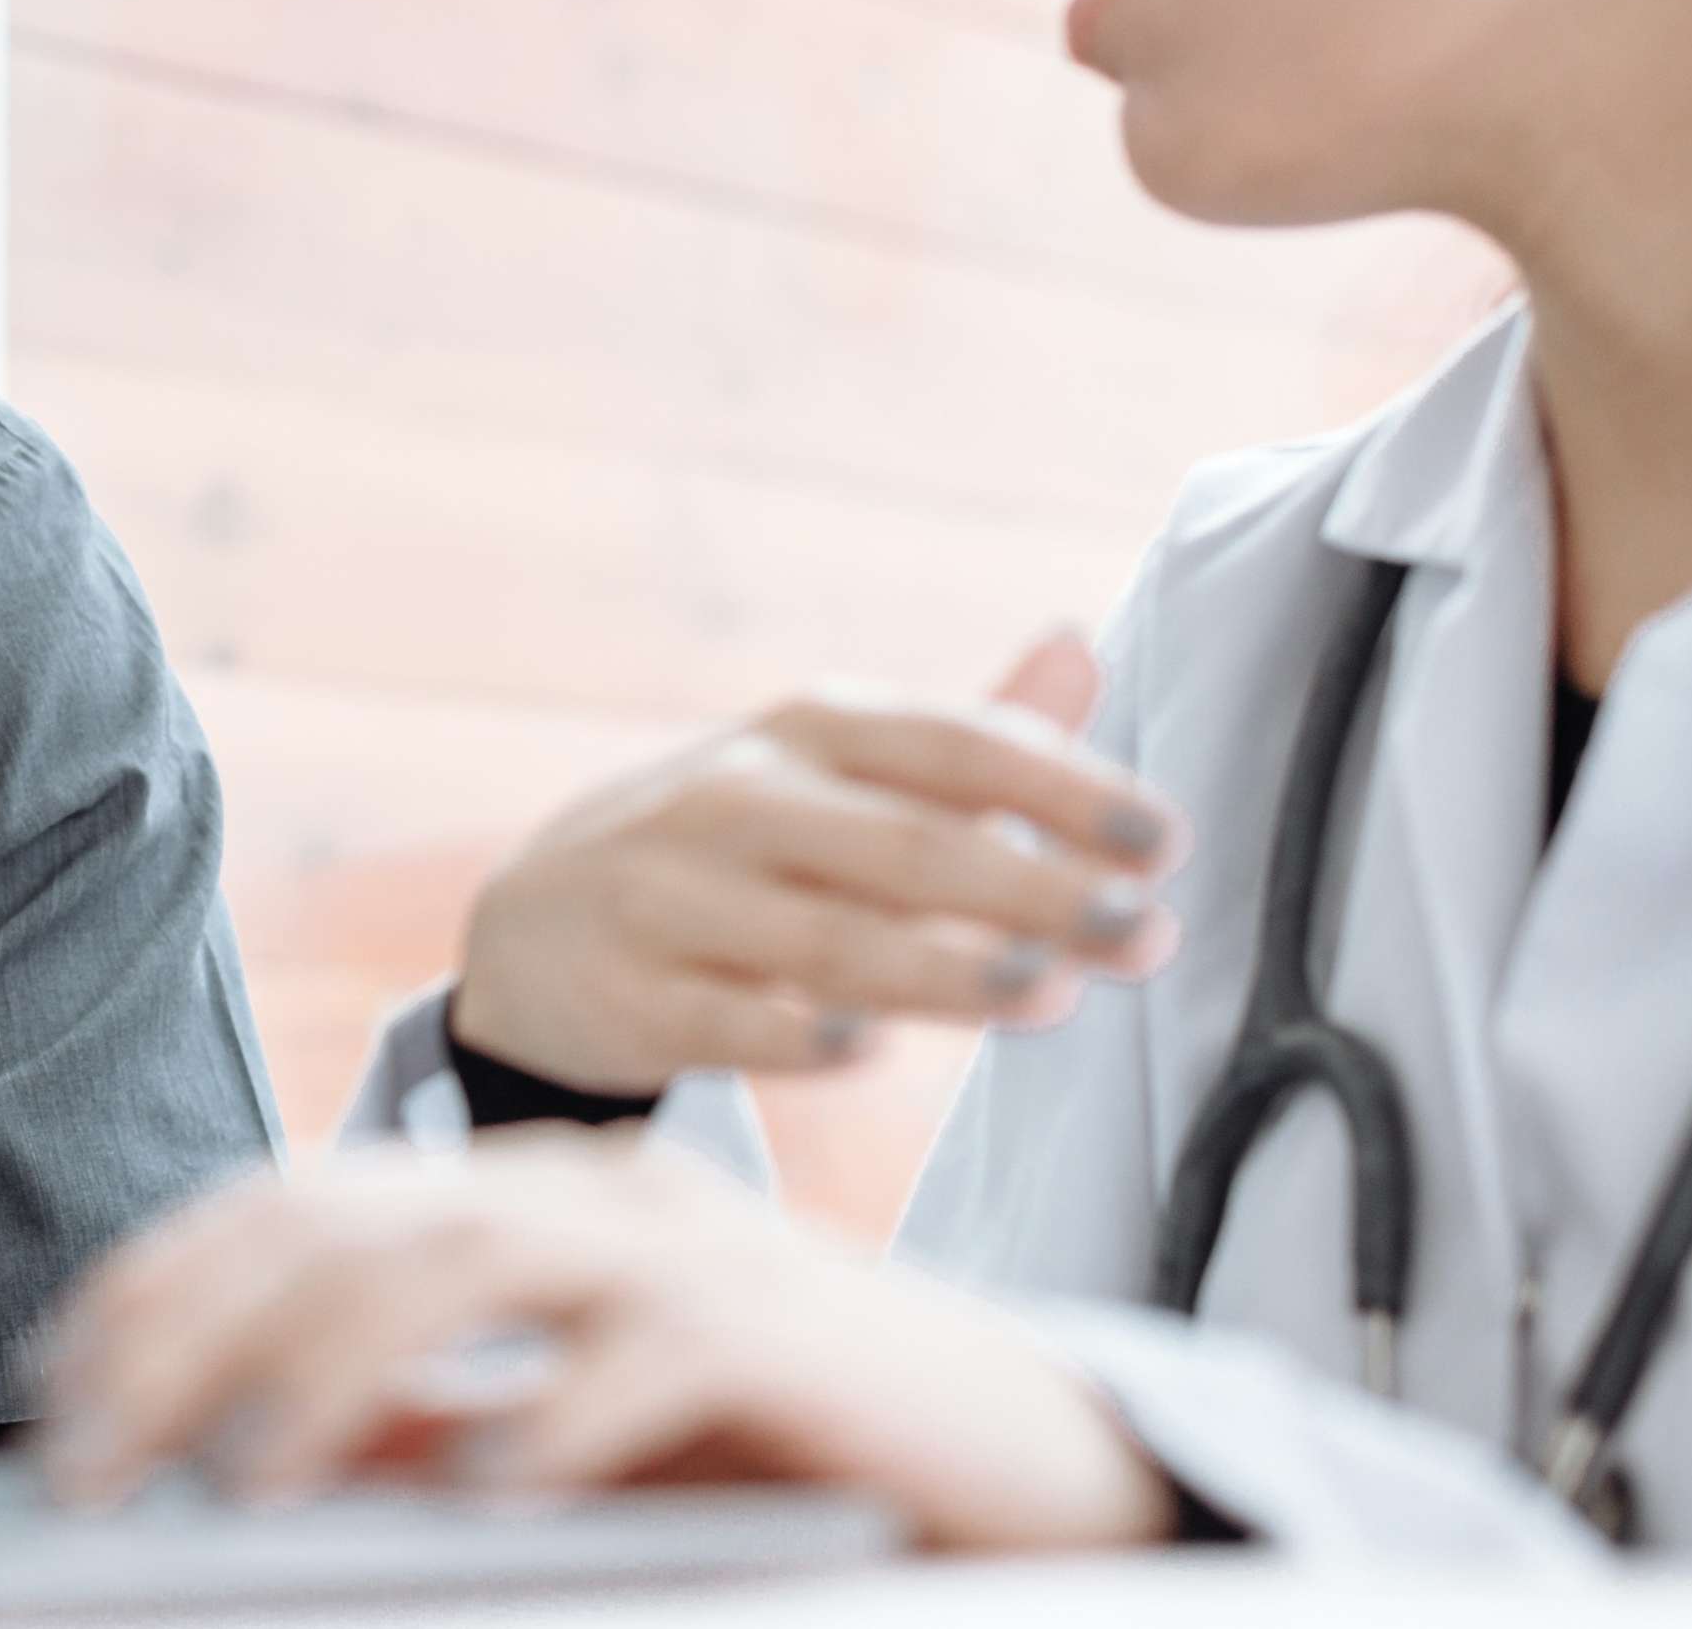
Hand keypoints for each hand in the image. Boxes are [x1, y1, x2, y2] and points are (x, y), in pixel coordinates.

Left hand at [41, 1136, 1177, 1551]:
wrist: (1027, 1455)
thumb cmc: (776, 1450)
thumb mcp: (558, 1439)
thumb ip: (423, 1427)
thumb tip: (247, 1450)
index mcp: (521, 1193)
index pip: (300, 1203)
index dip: (164, 1282)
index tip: (55, 1383)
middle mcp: (590, 1190)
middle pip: (350, 1220)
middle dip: (197, 1332)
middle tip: (89, 1452)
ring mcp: (693, 1245)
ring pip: (472, 1261)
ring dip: (338, 1370)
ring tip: (245, 1472)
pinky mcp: (791, 1329)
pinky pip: (655, 1348)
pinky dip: (561, 1407)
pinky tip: (486, 1479)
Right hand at [448, 630, 1184, 1094]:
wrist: (529, 930)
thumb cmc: (725, 851)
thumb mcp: (826, 772)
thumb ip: (963, 737)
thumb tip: (1081, 642)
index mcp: (805, 734)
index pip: (948, 745)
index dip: (1060, 786)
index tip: (1162, 840)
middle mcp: (737, 800)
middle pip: (904, 846)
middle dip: (1033, 888)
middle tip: (1145, 933)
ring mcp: (673, 896)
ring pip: (824, 936)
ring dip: (943, 968)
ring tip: (1050, 996)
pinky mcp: (629, 994)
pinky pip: (721, 1017)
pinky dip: (794, 1034)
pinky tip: (870, 1048)